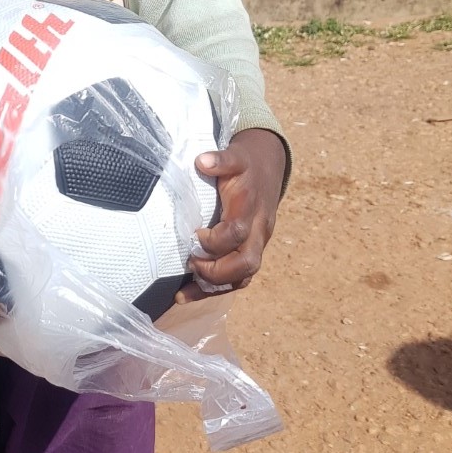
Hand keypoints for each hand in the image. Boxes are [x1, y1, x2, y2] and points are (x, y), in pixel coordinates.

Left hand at [177, 128, 286, 299]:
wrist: (268, 168)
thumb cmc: (246, 166)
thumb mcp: (236, 157)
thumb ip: (221, 159)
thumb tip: (203, 161)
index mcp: (251, 208)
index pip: (238, 232)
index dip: (216, 240)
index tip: (195, 234)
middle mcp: (258, 231)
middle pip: (247, 263)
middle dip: (217, 271)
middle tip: (190, 264)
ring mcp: (256, 244)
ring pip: (243, 277)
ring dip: (213, 288)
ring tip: (183, 293)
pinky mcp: (250, 252)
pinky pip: (237, 280)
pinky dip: (213, 290)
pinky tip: (187, 295)